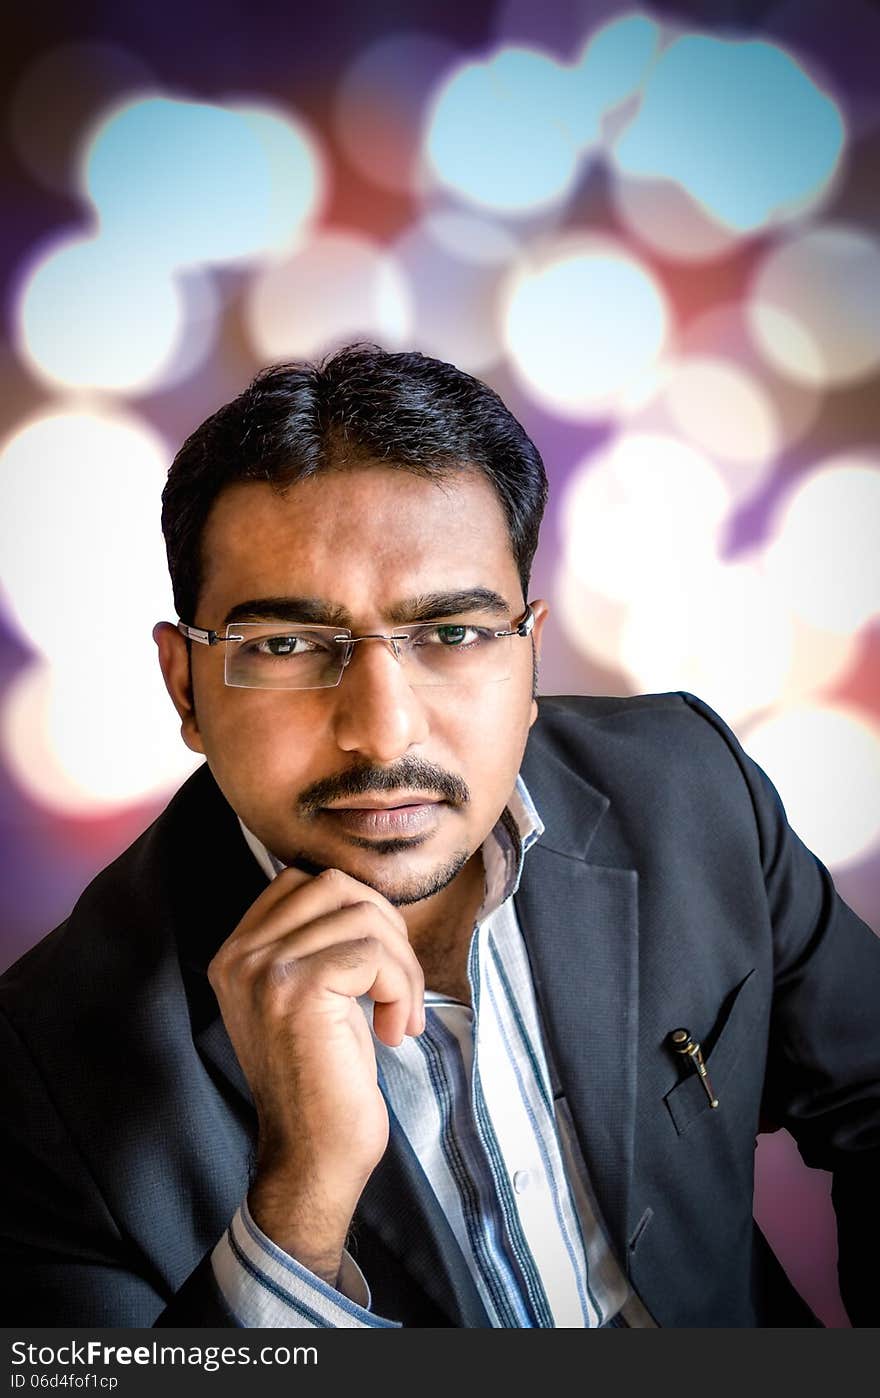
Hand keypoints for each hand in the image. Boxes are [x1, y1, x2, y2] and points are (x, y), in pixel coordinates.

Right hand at [207, 865, 424, 1281]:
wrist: (313, 1158)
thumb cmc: (325, 1079)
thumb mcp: (311, 996)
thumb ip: (316, 941)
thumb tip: (364, 893)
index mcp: (236, 952)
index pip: (305, 880)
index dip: (358, 911)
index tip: (378, 967)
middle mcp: (239, 956)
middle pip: (336, 886)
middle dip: (387, 930)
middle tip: (398, 989)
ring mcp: (263, 970)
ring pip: (363, 916)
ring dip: (402, 965)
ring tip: (400, 1014)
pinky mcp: (295, 989)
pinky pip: (373, 952)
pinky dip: (400, 986)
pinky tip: (394, 1030)